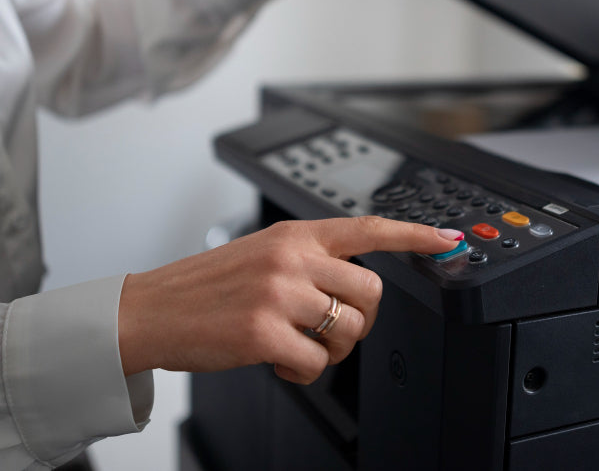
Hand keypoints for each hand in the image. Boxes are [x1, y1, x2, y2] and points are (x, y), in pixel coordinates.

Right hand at [118, 216, 462, 382]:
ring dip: (332, 348)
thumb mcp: (262, 252)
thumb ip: (308, 258)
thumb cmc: (206, 286)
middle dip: (362, 318)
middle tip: (335, 328)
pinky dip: (304, 371)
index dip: (415, 235)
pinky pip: (317, 363)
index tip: (448, 241)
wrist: (150, 309)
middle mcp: (291, 258)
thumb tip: (355, 282)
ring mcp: (278, 294)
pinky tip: (280, 361)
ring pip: (348, 329)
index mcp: (294, 234)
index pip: (368, 228)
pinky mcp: (264, 333)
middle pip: (370, 290)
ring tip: (299, 344)